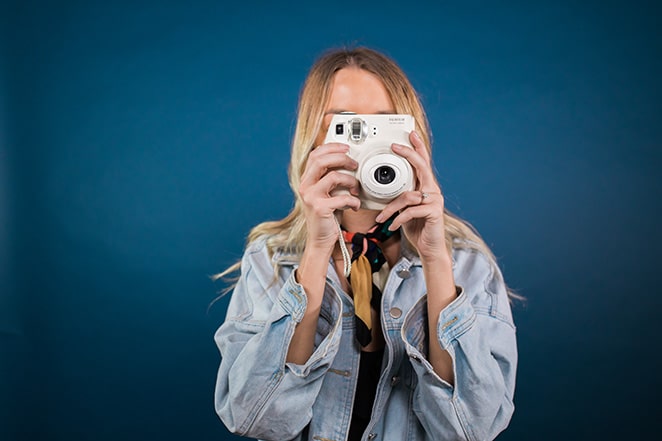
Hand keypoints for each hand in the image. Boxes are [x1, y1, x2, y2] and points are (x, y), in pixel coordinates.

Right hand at [298, 143, 360, 253]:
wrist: (320, 239)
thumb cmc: (327, 216)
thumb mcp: (327, 193)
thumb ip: (331, 178)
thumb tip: (348, 162)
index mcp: (306, 180)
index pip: (315, 154)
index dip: (331, 147)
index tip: (346, 148)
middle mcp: (305, 186)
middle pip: (322, 160)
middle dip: (342, 158)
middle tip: (354, 164)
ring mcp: (311, 197)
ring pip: (334, 176)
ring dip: (351, 180)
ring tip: (356, 189)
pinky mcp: (320, 208)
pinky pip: (343, 197)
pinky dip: (354, 200)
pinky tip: (355, 205)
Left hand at [376, 131, 449, 261]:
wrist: (428, 247)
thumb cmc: (416, 226)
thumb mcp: (405, 209)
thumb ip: (400, 196)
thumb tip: (384, 190)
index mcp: (425, 186)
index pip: (423, 162)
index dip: (417, 147)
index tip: (410, 135)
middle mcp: (432, 190)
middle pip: (422, 166)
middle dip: (408, 154)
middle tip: (395, 147)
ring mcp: (435, 200)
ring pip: (408, 195)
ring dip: (391, 208)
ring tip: (382, 217)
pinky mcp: (434, 213)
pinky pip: (411, 211)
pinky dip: (399, 219)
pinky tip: (392, 226)